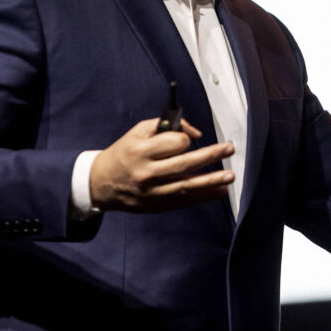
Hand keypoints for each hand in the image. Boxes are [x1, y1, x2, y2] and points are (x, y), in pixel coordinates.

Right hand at [90, 118, 234, 211]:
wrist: (101, 184)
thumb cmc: (123, 153)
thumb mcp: (138, 132)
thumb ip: (165, 126)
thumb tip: (194, 134)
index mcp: (140, 152)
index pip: (173, 144)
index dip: (184, 139)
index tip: (187, 139)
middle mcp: (147, 173)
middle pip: (184, 165)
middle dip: (210, 156)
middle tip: (228, 149)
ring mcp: (152, 192)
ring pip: (187, 186)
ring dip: (211, 180)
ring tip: (230, 176)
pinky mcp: (156, 205)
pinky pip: (184, 200)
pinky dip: (203, 196)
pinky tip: (219, 191)